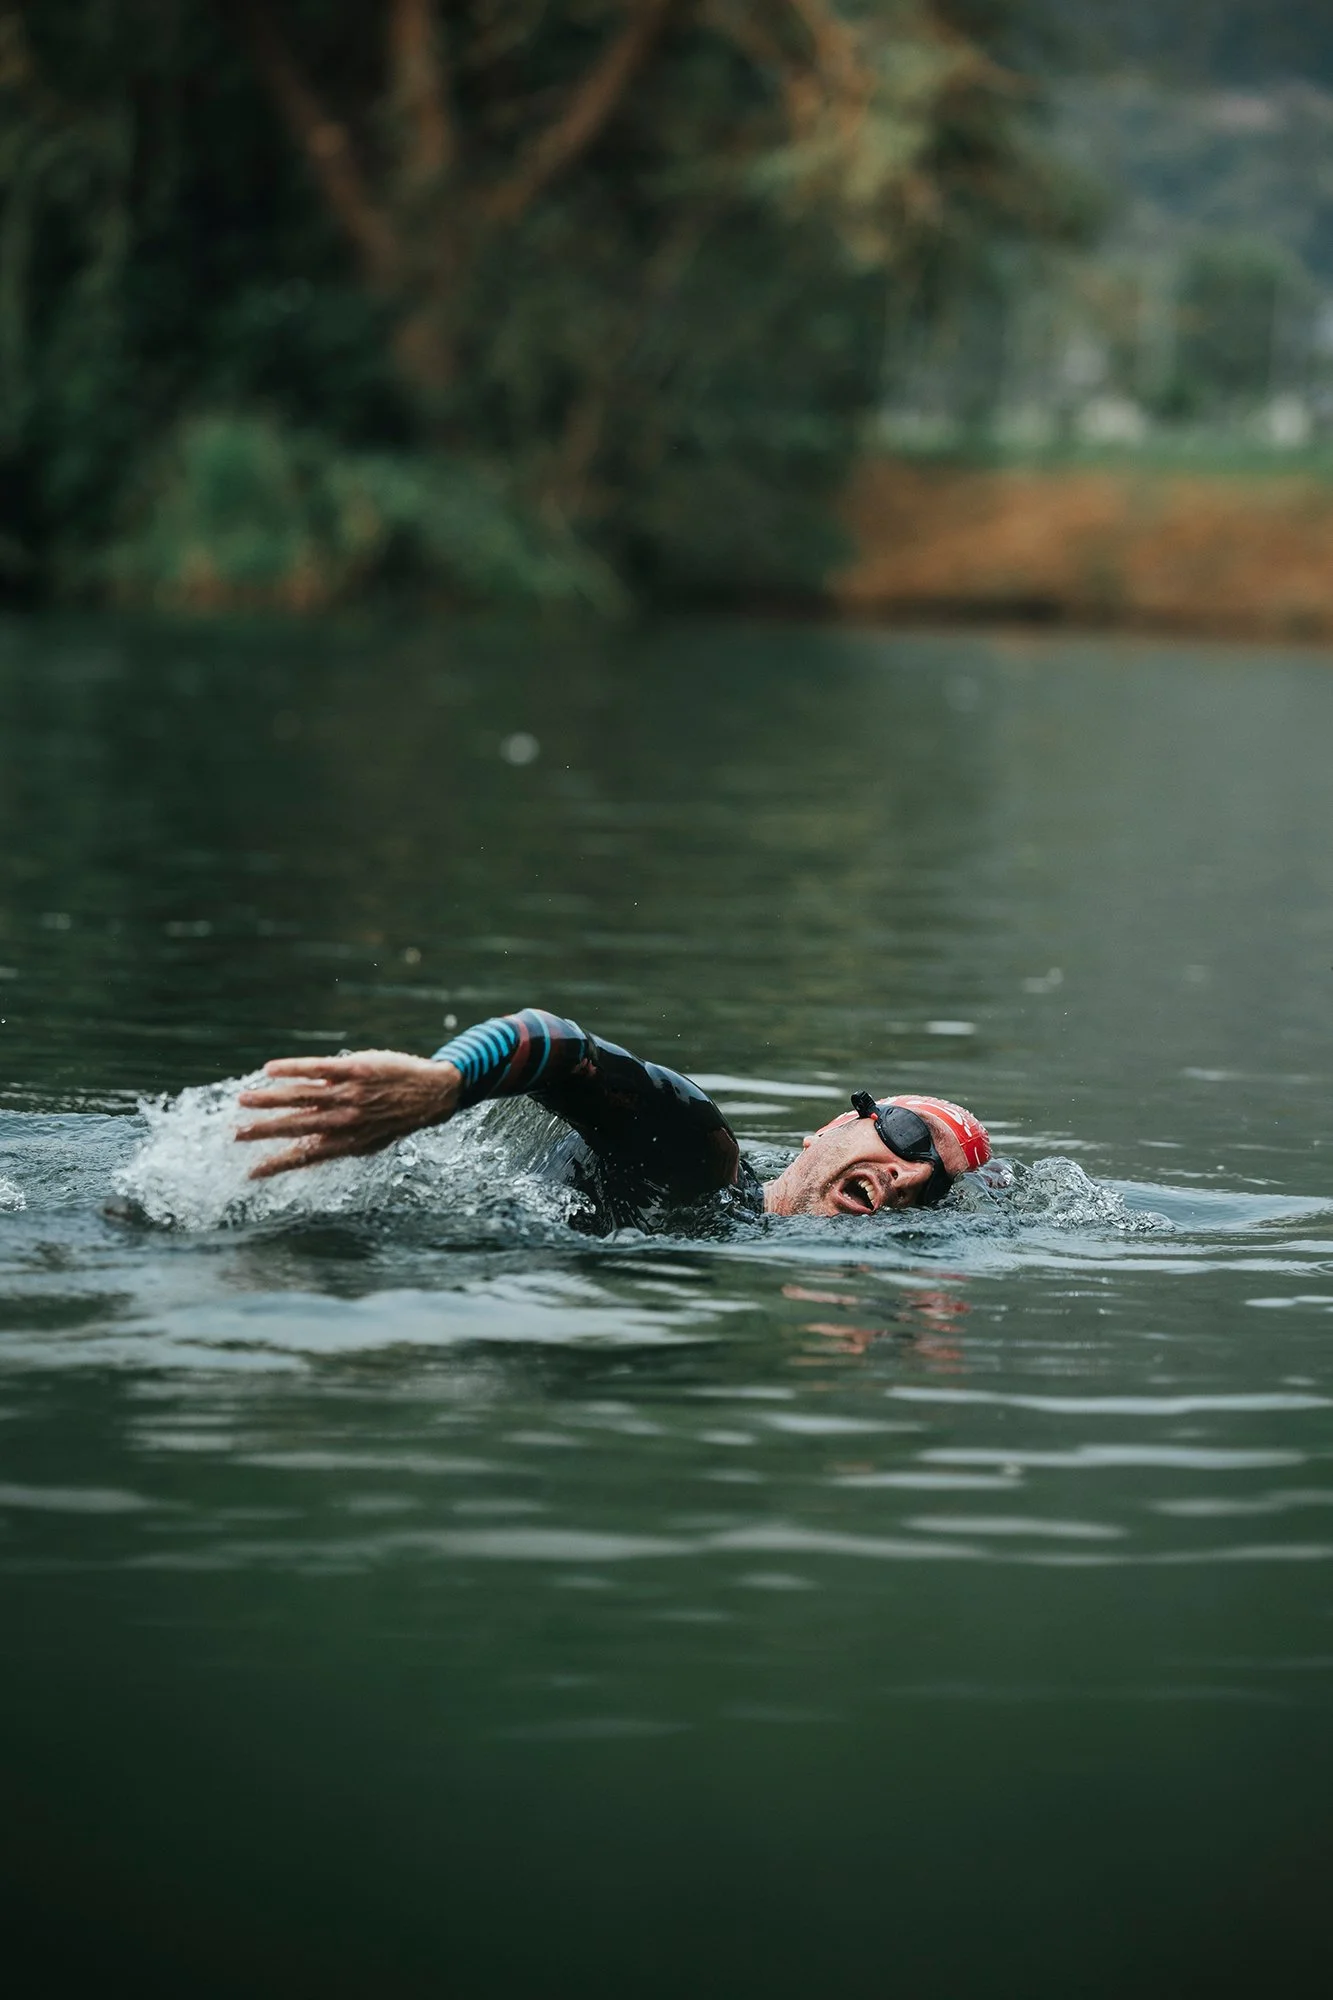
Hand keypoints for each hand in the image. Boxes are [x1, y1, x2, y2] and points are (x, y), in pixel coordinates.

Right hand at [236, 1052, 461, 1179]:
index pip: (304, 1156)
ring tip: (243, 1100)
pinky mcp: (354, 1070)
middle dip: (265, 1131)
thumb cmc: (397, 1118)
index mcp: (345, 1142)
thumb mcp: (370, 1141)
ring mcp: (348, 1094)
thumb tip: (305, 1153)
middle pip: (296, 1125)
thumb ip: (338, 1144)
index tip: (250, 1172)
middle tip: (237, 1134)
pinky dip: (292, 1069)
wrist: (433, 1095)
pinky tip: (270, 1069)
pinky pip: (317, 1068)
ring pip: (301, 1096)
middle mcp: (344, 1120)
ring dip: (269, 1099)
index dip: (276, 1164)